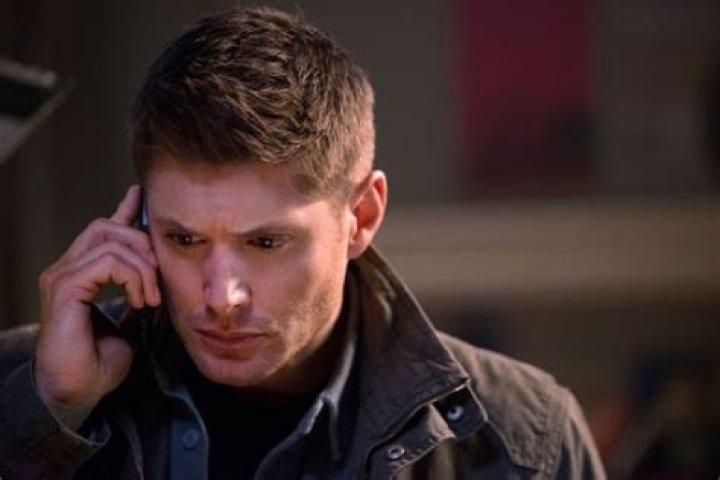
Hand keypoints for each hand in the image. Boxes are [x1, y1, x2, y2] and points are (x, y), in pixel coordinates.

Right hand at [34, 185, 160, 420]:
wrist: (76, 391)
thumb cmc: (98, 362)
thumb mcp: (129, 321)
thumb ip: (138, 294)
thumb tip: (158, 281)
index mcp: (83, 274)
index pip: (103, 231)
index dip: (125, 211)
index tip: (142, 196)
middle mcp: (68, 269)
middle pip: (107, 226)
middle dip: (142, 242)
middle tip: (159, 275)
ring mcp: (63, 276)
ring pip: (110, 240)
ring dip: (143, 266)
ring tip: (151, 297)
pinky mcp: (65, 288)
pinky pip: (106, 261)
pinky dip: (132, 277)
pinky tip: (140, 300)